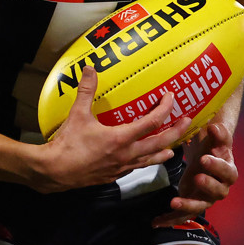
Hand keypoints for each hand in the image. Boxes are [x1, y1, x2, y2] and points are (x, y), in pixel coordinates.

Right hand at [34, 67, 190, 191]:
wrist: (56, 171)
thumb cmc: (68, 144)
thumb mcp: (77, 114)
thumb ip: (86, 90)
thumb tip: (90, 69)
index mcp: (121, 138)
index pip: (152, 122)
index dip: (164, 108)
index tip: (171, 98)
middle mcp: (126, 154)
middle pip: (159, 143)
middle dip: (175, 132)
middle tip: (187, 122)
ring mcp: (121, 167)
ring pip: (150, 160)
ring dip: (163, 151)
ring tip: (172, 148)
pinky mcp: (113, 175)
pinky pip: (136, 168)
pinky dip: (145, 162)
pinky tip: (143, 160)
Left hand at [151, 121, 237, 227]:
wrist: (207, 158)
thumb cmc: (212, 147)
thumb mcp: (215, 138)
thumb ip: (217, 133)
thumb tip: (214, 126)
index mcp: (227, 170)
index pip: (227, 172)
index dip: (218, 166)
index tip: (206, 157)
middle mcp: (219, 188)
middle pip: (218, 191)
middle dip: (208, 185)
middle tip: (197, 176)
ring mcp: (205, 198)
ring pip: (200, 207)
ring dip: (188, 205)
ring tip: (174, 202)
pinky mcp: (192, 204)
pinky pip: (182, 215)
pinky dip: (169, 220)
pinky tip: (156, 222)